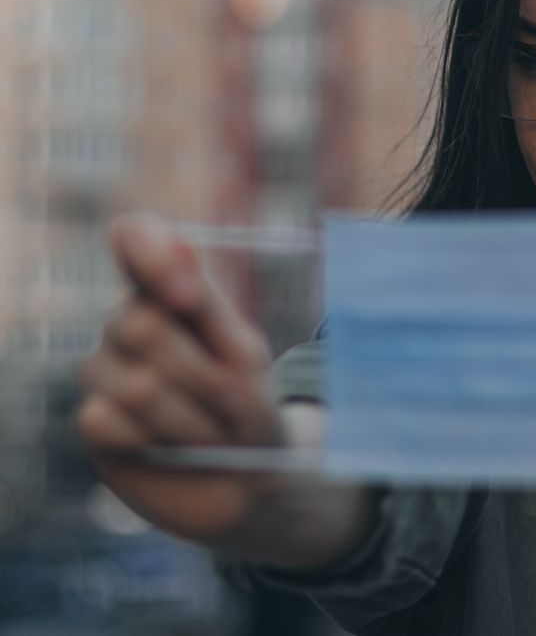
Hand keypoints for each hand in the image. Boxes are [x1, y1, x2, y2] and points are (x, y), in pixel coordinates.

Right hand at [76, 213, 283, 543]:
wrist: (251, 485)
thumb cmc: (252, 410)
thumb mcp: (245, 356)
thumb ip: (209, 303)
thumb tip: (180, 247)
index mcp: (169, 294)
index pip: (135, 237)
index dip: (149, 253)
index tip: (186, 293)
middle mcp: (127, 325)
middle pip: (142, 326)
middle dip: (204, 376)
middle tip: (234, 404)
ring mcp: (105, 373)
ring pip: (136, 385)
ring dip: (193, 420)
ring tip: (211, 435)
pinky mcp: (94, 424)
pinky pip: (109, 421)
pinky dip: (157, 442)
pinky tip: (170, 450)